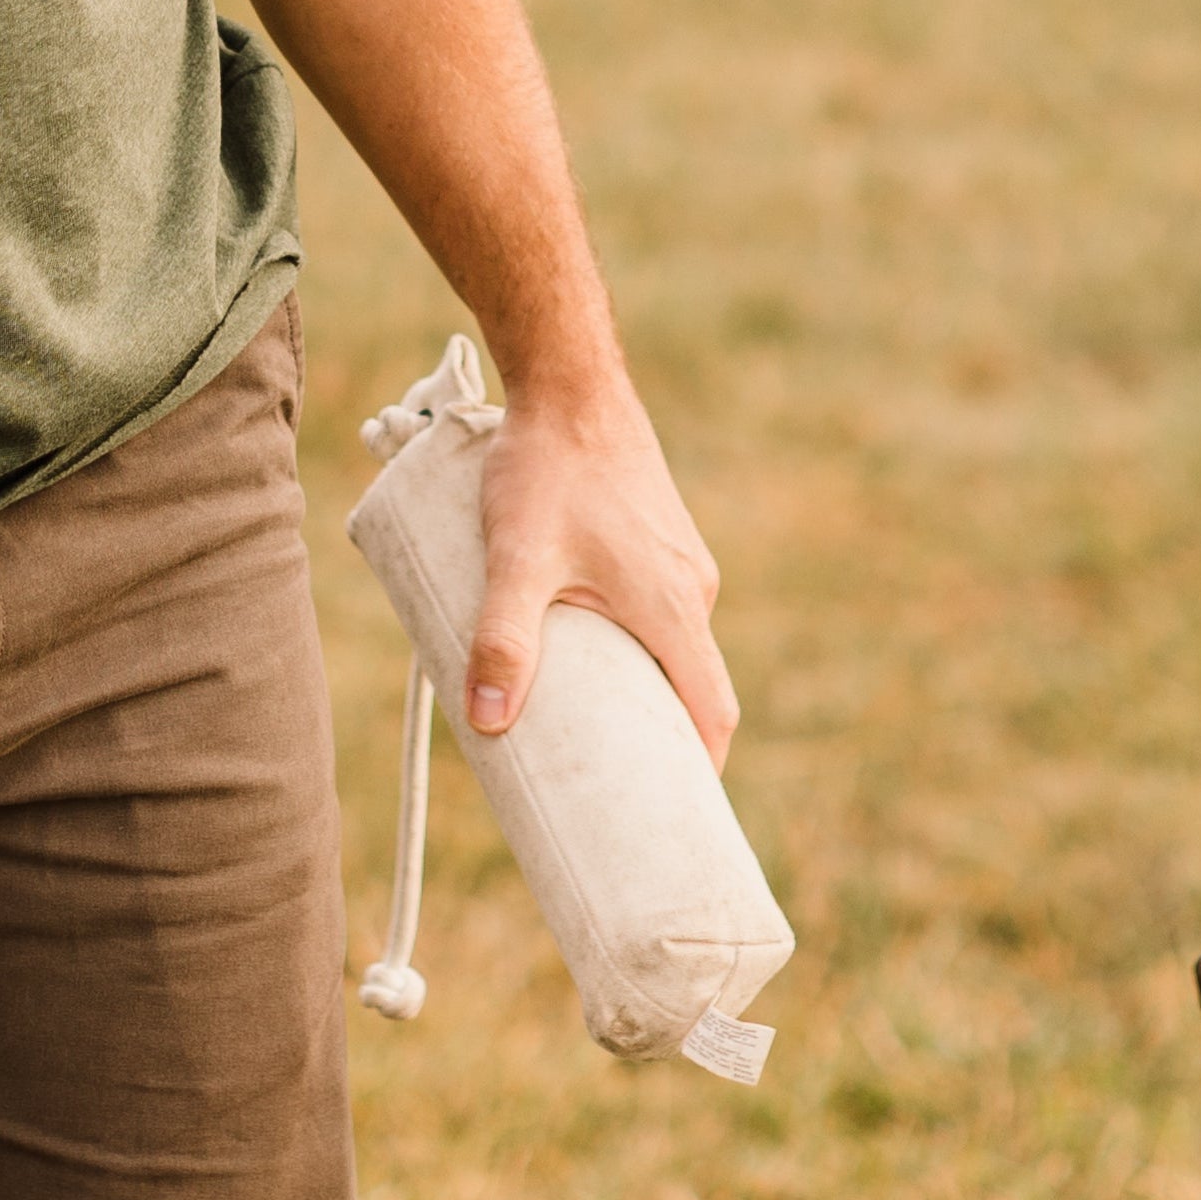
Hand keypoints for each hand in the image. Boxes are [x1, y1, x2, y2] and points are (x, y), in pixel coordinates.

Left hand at [468, 370, 737, 764]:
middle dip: (659, 738)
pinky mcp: (658, 534)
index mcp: (673, 606)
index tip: (673, 817)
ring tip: (586, 720)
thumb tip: (489, 724)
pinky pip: (658, 607)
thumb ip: (502, 641)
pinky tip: (585, 644)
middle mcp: (690, 586)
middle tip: (612, 785)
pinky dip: (634, 640)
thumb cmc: (545, 469)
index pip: (711, 711)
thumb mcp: (515, 560)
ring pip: (671, 642)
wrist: (567, 382)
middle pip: (692, 684)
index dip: (698, 770)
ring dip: (640, 682)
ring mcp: (679, 557)